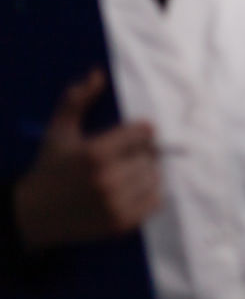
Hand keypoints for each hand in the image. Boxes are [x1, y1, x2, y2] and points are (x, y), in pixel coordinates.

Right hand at [12, 70, 161, 249]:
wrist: (35, 215)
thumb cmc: (51, 167)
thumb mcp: (59, 130)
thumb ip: (77, 100)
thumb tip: (98, 73)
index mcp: (95, 153)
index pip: (145, 131)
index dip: (140, 131)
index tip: (131, 135)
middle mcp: (108, 180)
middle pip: (151, 155)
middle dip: (142, 152)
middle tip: (126, 155)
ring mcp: (116, 204)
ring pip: (155, 177)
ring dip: (146, 172)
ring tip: (127, 172)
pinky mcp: (122, 224)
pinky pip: (155, 201)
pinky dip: (149, 193)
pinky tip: (131, 189)